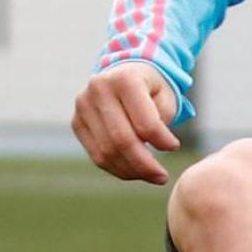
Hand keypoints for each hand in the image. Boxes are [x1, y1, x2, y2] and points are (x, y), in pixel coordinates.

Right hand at [71, 63, 180, 184]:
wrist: (124, 74)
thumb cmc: (151, 89)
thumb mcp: (166, 96)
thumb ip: (162, 121)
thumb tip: (152, 148)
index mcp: (125, 79)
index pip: (145, 124)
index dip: (162, 142)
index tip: (174, 147)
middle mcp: (99, 89)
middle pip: (122, 140)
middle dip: (146, 165)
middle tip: (163, 177)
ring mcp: (83, 106)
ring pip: (107, 153)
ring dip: (132, 171)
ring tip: (152, 176)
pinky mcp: (77, 122)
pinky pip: (97, 156)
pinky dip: (118, 169)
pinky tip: (135, 172)